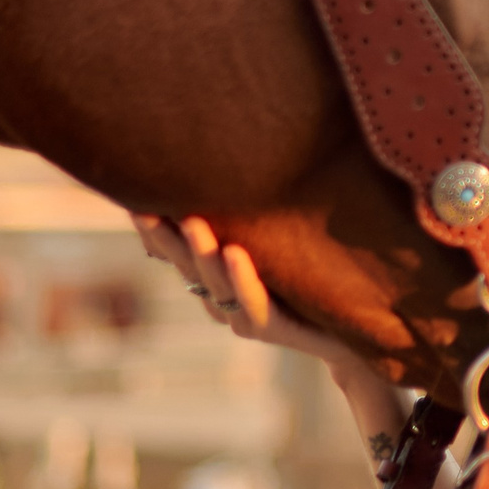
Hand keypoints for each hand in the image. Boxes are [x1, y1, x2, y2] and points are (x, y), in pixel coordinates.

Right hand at [132, 214, 411, 451]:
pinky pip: (254, 306)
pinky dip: (244, 279)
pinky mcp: (274, 328)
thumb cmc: (312, 275)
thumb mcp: (277, 240)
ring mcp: (245, 315)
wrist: (355, 327)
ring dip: (201, 254)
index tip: (133, 195)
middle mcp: (223, 297)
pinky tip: (235, 252)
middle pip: (186, 266)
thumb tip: (234, 161)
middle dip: (165, 237)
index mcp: (217, 275)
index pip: (175, 249)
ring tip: (192, 221)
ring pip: (214, 286)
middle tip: (144, 205)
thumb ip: (251, 215)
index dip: (154, 228)